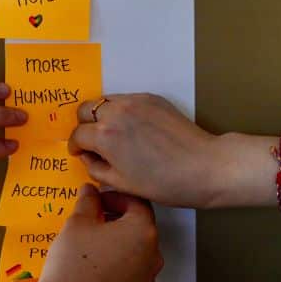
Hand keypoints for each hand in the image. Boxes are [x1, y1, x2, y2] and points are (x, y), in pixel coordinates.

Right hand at [16, 185, 162, 281]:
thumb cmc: (74, 268)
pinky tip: (96, 273)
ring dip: (118, 248)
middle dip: (117, 223)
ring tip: (92, 250)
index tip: (100, 201)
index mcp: (142, 231)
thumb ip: (89, 201)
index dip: (116, 198)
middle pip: (139, 230)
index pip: (137, 203)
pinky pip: (131, 280)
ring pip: (136, 256)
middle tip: (94, 223)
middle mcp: (153, 257)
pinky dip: (118, 273)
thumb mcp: (77, 222)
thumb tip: (91, 193)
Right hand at [68, 94, 221, 208]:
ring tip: (113, 134)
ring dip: (102, 115)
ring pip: (105, 101)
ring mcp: (134, 101)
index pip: (77, 135)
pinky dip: (122, 110)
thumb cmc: (164, 183)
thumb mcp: (123, 184)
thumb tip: (88, 157)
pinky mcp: (151, 98)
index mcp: (105, 136)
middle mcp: (116, 112)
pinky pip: (126, 99)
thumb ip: (97, 169)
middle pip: (85, 110)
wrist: (204, 166)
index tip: (80, 153)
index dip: (76, 147)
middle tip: (93, 142)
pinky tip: (133, 128)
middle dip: (84, 125)